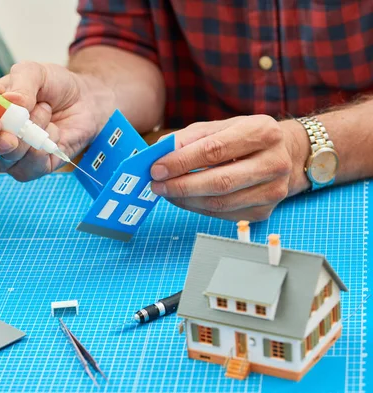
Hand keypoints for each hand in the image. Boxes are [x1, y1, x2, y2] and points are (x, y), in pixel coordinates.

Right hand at [0, 62, 111, 181]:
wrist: (85, 99)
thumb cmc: (54, 85)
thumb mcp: (34, 72)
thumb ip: (21, 84)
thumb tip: (11, 102)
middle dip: (5, 132)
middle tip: (25, 114)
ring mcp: (13, 156)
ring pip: (6, 160)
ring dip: (29, 135)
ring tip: (46, 110)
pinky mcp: (35, 168)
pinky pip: (29, 168)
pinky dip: (42, 149)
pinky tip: (53, 131)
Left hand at [150, 115, 309, 220]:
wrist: (286, 155)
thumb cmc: (246, 138)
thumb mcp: (222, 127)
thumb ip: (190, 137)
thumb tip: (159, 152)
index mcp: (263, 132)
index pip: (215, 150)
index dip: (182, 161)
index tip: (157, 167)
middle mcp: (274, 162)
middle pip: (219, 181)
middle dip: (181, 185)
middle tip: (157, 185)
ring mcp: (273, 191)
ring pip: (220, 203)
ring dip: (186, 200)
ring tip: (166, 192)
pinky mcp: (264, 211)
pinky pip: (223, 214)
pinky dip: (198, 208)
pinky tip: (184, 199)